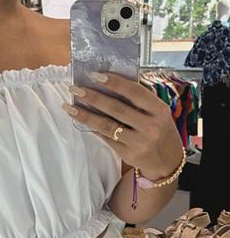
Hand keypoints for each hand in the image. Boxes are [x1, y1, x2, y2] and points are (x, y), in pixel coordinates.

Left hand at [61, 71, 183, 179]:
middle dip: (93, 97)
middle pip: (117, 109)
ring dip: (86, 115)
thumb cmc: (160, 129)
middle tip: (75, 88)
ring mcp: (138, 142)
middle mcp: (150, 126)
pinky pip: (106, 138)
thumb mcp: (158, 112)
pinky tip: (80, 120)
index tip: (94, 75)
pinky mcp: (128, 154)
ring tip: (69, 106)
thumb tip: (109, 82)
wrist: (168, 162)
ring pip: (107, 126)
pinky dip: (93, 128)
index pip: (134, 92)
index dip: (114, 83)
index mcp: (159, 110)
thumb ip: (140, 99)